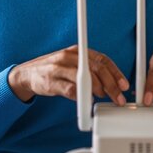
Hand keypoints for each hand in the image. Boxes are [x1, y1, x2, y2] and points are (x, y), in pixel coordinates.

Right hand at [8, 45, 129, 104]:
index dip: (116, 72)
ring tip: (101, 97)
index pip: (101, 59)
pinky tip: (85, 101)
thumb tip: (111, 84)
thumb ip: (89, 70)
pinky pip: (70, 89)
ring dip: (97, 90)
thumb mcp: (73, 64)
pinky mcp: (51, 81)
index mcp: (77, 51)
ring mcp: (59, 68)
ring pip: (85, 77)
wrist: (28, 74)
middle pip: (96, 68)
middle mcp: (69, 56)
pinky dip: (80, 96)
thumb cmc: (55, 69)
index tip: (124, 85)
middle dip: (111, 85)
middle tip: (118, 98)